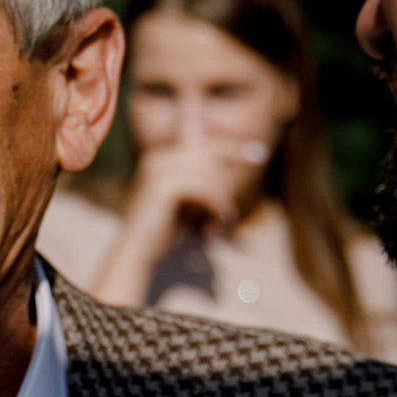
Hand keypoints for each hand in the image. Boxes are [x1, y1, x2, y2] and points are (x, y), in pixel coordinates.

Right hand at [121, 142, 262, 245]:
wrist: (136, 253)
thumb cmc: (163, 231)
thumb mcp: (186, 202)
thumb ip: (203, 183)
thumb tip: (228, 170)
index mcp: (162, 157)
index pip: (205, 143)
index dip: (233, 147)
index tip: (260, 154)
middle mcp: (158, 157)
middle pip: (211, 155)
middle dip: (226, 183)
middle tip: (227, 214)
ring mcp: (158, 169)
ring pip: (209, 172)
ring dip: (222, 199)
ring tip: (220, 222)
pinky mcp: (162, 186)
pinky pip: (203, 188)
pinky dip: (215, 205)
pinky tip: (216, 223)